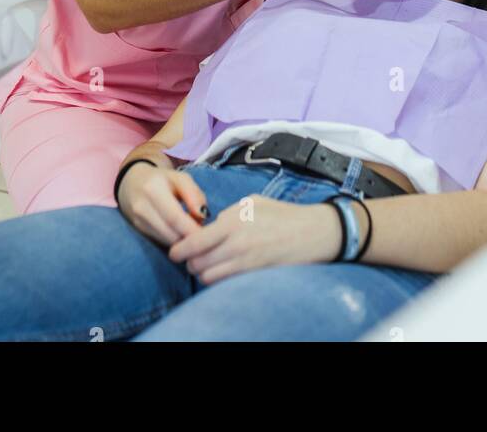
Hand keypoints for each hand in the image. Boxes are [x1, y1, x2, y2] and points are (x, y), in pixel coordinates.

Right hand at [118, 163, 206, 246]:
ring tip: (194, 233)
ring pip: (167, 242)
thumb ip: (194, 194)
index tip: (209, 234)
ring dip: (184, 242)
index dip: (193, 231)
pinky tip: (182, 234)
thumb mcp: (181, 179)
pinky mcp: (139, 231)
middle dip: (191, 240)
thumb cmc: (163, 180)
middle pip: (171, 234)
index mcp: (153, 189)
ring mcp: (138, 221)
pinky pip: (161, 242)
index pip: (175, 218)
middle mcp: (142, 207)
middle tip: (206, 237)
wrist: (133, 183)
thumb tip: (204, 216)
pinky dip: (175, 242)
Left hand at [168, 196, 340, 284]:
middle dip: (190, 262)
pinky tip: (224, 270)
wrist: (311, 233)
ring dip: (203, 273)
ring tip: (207, 264)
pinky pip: (226, 283)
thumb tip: (210, 225)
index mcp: (232, 223)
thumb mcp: (252, 203)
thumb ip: (228, 214)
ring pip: (209, 278)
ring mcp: (245, 264)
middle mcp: (235, 246)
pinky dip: (219, 279)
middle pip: (197, 264)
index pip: (194, 243)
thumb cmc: (281, 214)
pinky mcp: (254, 276)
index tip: (174, 252)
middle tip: (191, 257)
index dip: (178, 250)